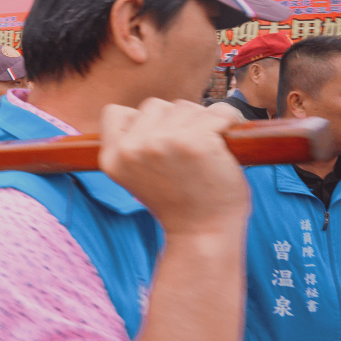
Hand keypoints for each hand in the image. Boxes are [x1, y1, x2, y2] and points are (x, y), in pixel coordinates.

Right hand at [98, 98, 249, 236]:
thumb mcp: (137, 174)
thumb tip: (156, 111)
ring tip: (205, 151)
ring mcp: (163, 143)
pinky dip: (228, 122)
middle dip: (174, 121)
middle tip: (187, 151)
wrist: (202, 234)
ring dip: (201, 122)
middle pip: (154, 105)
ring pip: (185, 107)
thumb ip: (135, 144)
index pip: (114, 113)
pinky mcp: (195, 142)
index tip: (157, 140)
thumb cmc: (177, 203)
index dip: (138, 121)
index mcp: (112, 157)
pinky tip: (225, 143)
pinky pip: (217, 112)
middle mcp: (132, 148)